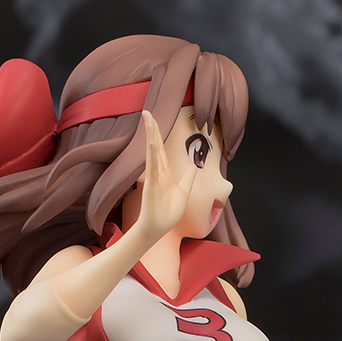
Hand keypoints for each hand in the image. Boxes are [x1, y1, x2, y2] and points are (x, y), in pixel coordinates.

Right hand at [133, 110, 197, 244]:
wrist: (157, 229)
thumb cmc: (167, 214)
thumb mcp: (184, 191)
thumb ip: (189, 177)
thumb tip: (195, 164)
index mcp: (164, 173)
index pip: (161, 150)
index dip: (158, 134)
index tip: (154, 119)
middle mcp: (157, 172)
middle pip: (155, 145)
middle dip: (151, 128)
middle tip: (146, 111)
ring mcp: (153, 177)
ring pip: (152, 151)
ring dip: (150, 134)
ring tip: (146, 118)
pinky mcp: (151, 185)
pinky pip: (152, 167)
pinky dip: (152, 155)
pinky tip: (151, 141)